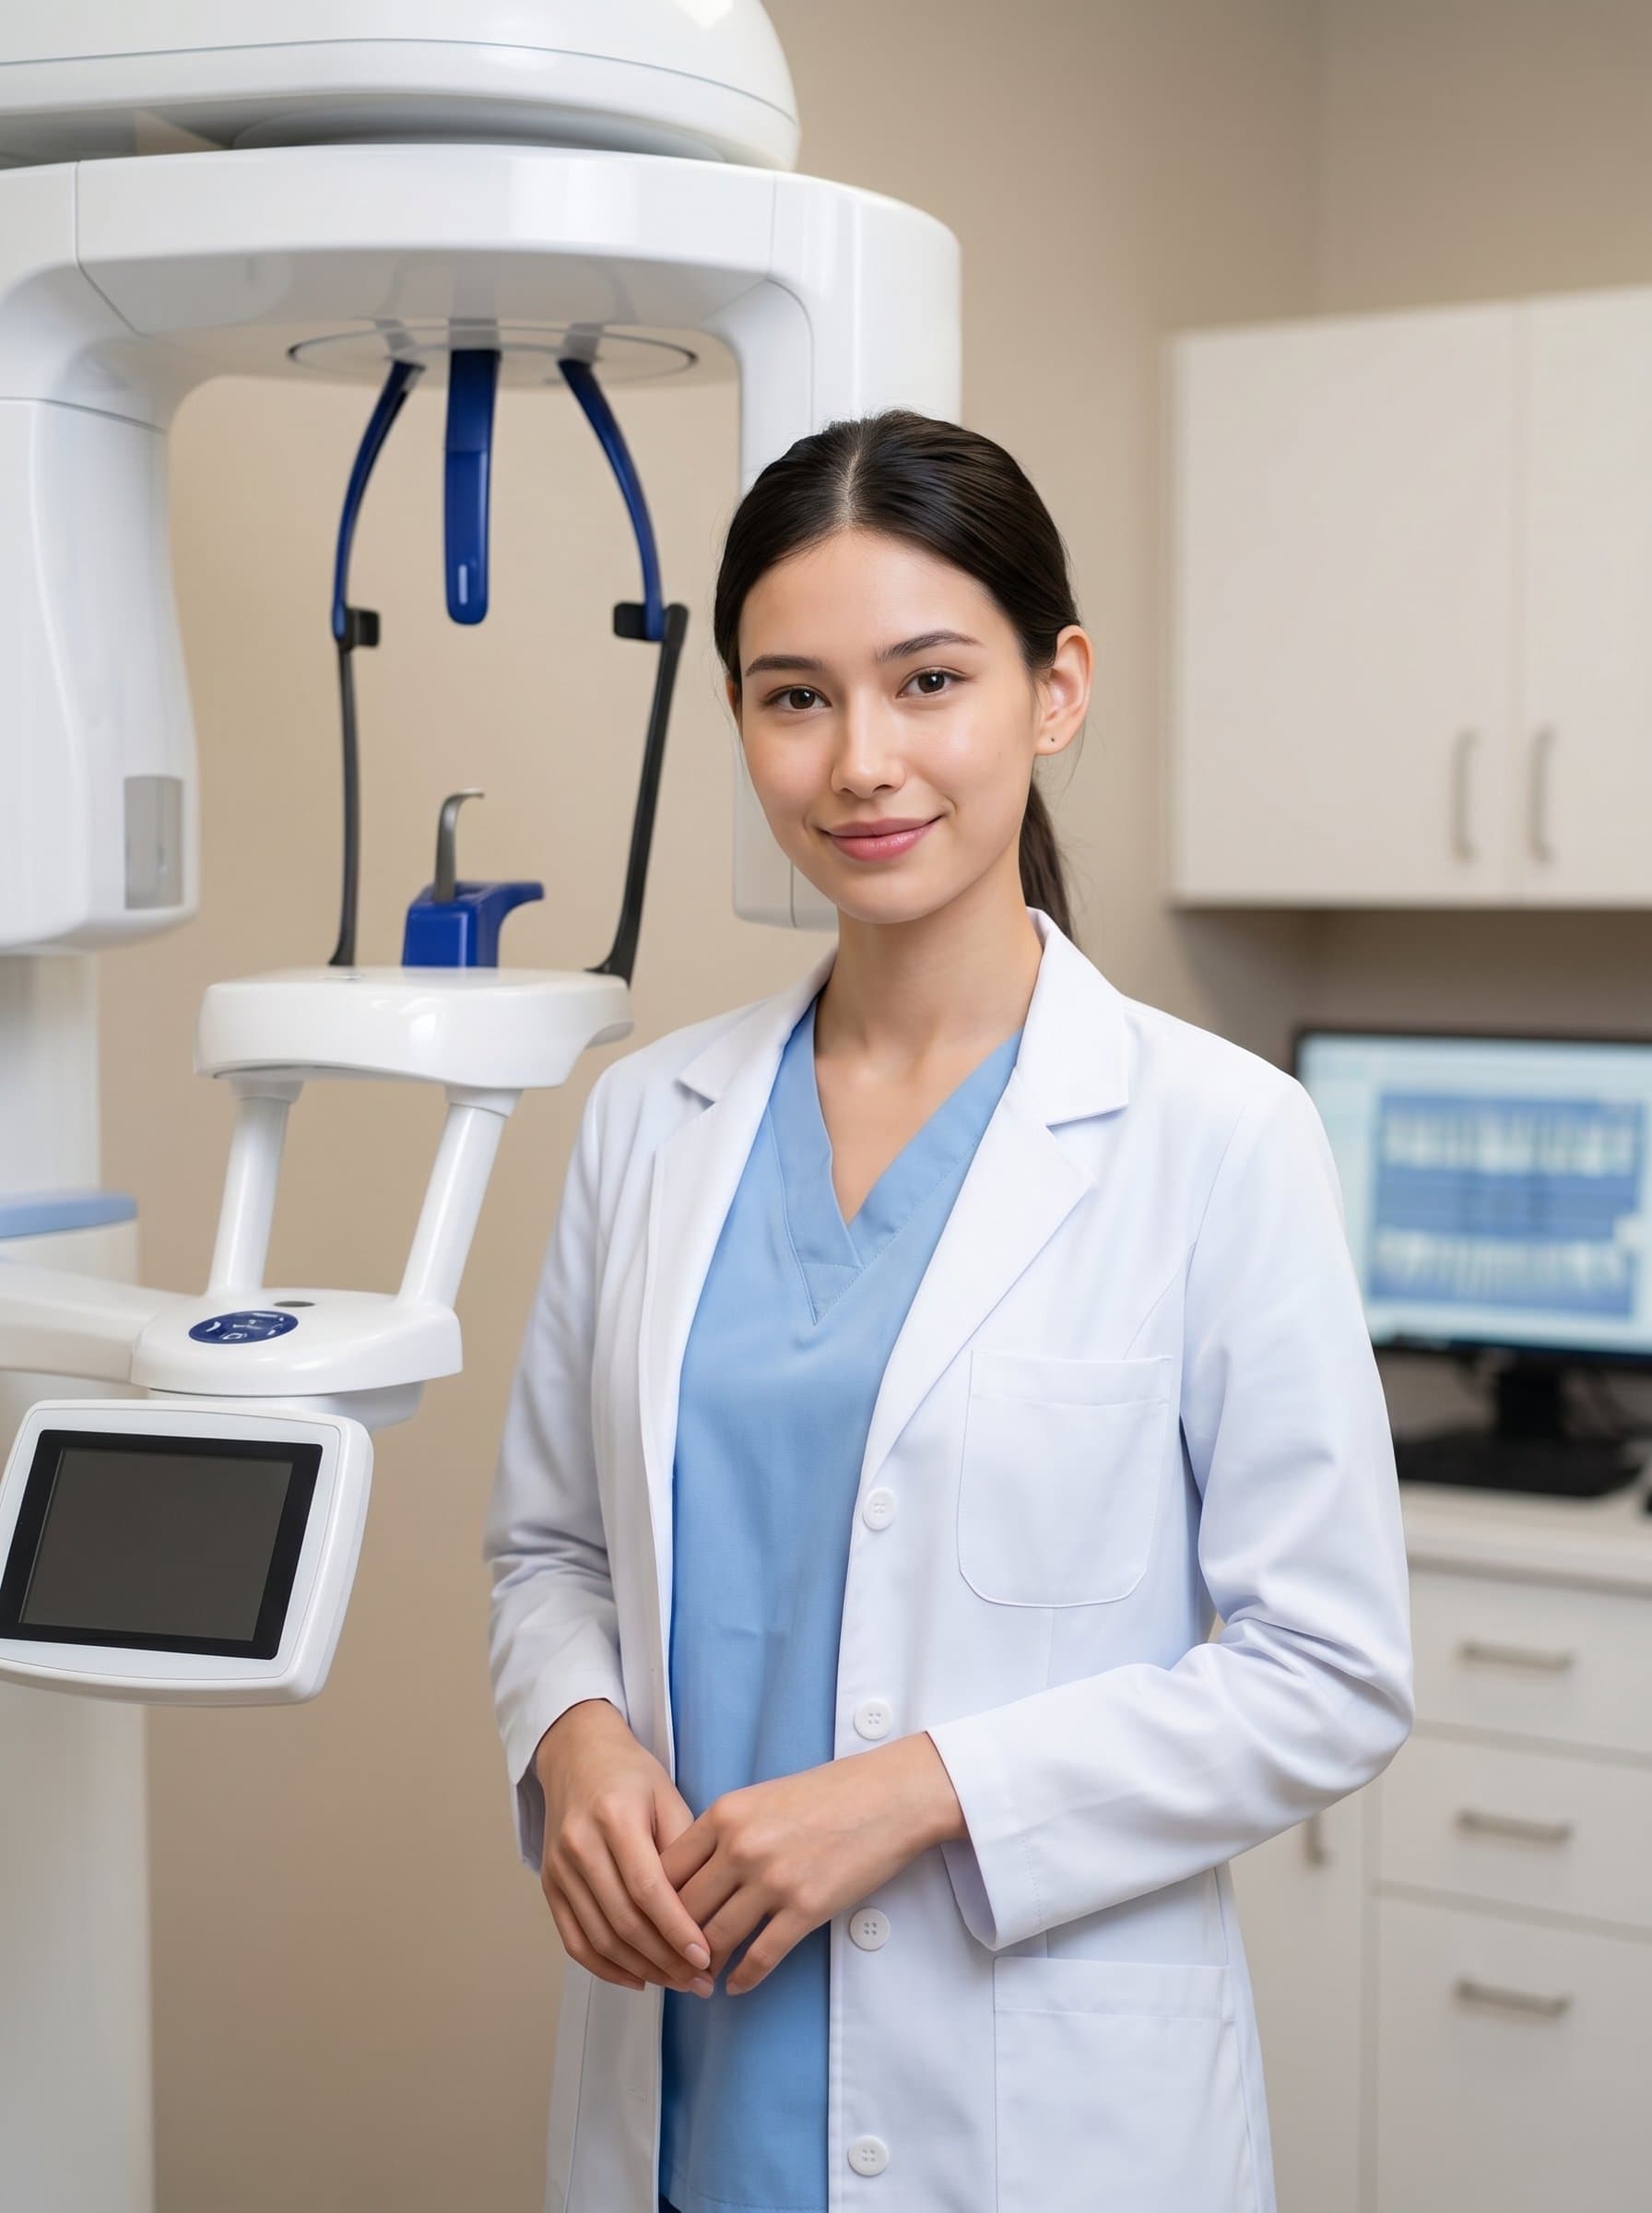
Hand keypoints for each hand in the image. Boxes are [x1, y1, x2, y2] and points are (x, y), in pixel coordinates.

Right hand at [534, 1698, 716, 1996]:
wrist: (577, 1754)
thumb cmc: (631, 1774)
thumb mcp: (668, 1797)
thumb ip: (684, 1851)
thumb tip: (706, 1912)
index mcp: (615, 1816)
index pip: (647, 1888)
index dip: (676, 1929)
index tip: (705, 1957)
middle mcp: (580, 1844)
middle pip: (623, 1920)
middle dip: (665, 1959)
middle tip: (700, 1980)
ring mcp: (559, 1868)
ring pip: (600, 1937)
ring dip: (641, 1970)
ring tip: (677, 1983)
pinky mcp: (549, 1884)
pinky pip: (574, 1940)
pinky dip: (605, 1967)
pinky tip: (637, 1978)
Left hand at [657, 1731, 964, 1995]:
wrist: (888, 1796)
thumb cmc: (828, 1794)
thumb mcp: (761, 1798)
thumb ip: (723, 1833)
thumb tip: (692, 1878)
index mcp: (724, 1814)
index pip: (665, 1870)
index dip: (651, 1906)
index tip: (650, 1926)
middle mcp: (741, 1846)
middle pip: (682, 1910)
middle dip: (671, 1943)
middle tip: (667, 1963)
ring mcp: (773, 1879)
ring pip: (715, 1938)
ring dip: (703, 1965)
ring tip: (699, 1977)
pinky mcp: (805, 1908)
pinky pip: (760, 1956)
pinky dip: (743, 1977)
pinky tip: (736, 1985)